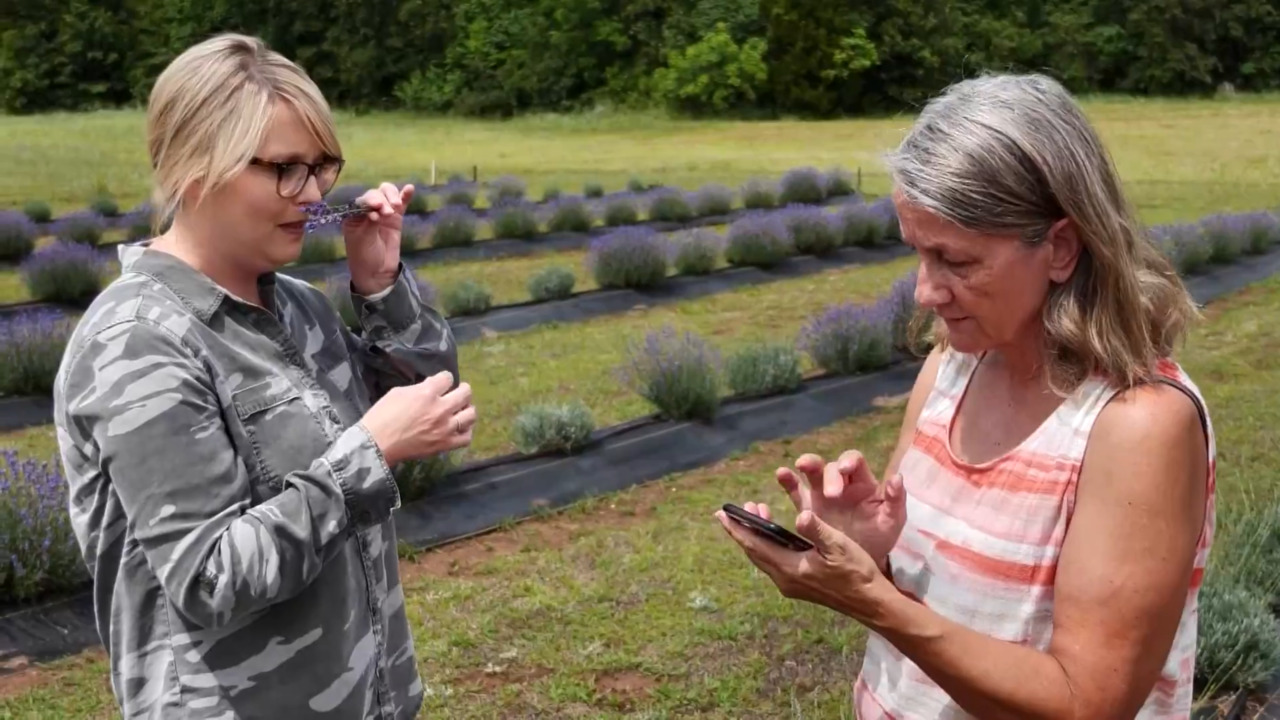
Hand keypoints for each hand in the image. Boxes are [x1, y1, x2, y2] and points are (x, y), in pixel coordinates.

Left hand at [342, 182, 414, 295]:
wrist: (377, 272)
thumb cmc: (363, 256)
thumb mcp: (363, 240)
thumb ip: (370, 224)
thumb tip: (378, 210)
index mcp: (353, 214)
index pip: (361, 200)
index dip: (370, 200)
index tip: (377, 206)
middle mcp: (367, 210)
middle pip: (375, 195)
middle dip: (382, 200)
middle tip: (388, 213)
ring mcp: (382, 213)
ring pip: (387, 195)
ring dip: (392, 197)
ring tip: (397, 206)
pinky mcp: (396, 218)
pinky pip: (401, 204)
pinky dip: (404, 196)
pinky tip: (410, 189)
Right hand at [358, 370, 474, 464]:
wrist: (377, 444)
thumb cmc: (382, 416)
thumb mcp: (398, 392)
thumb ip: (419, 388)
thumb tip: (432, 386)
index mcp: (427, 393)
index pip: (447, 378)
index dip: (444, 379)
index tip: (441, 383)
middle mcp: (441, 409)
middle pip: (465, 393)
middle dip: (462, 390)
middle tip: (457, 393)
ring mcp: (445, 428)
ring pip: (471, 414)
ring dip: (467, 409)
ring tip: (461, 410)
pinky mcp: (445, 444)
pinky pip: (466, 437)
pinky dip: (466, 431)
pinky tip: (459, 428)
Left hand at [715, 507, 894, 624]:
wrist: (870, 603)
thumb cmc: (856, 572)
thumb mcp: (839, 546)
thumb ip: (817, 530)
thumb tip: (800, 514)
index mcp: (790, 568)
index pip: (755, 545)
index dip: (737, 529)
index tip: (720, 514)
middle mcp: (785, 579)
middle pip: (755, 552)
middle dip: (742, 530)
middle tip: (734, 510)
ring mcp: (791, 585)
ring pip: (764, 558)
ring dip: (756, 537)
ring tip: (756, 514)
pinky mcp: (799, 586)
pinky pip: (774, 563)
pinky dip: (768, 546)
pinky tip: (775, 536)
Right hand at [776, 451, 905, 571]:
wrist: (863, 560)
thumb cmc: (879, 536)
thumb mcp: (892, 521)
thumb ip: (896, 500)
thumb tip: (897, 478)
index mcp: (863, 482)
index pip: (854, 461)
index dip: (849, 461)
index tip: (846, 470)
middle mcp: (841, 483)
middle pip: (831, 467)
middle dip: (829, 476)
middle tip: (831, 495)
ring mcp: (822, 493)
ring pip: (812, 472)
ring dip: (806, 465)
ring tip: (798, 467)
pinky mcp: (808, 507)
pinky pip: (796, 490)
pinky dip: (788, 481)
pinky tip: (781, 474)